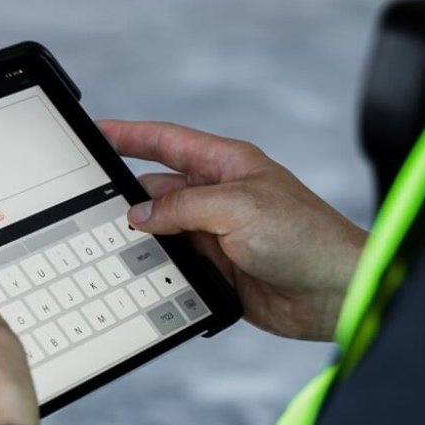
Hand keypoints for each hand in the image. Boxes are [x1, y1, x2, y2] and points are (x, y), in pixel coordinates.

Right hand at [98, 120, 366, 341]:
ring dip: (142, 238)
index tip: (96, 132)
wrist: (336, 292)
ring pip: (162, 230)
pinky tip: (143, 275)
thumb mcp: (237, 208)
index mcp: (226, 165)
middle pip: (158, 189)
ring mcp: (217, 234)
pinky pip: (176, 264)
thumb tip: (140, 215)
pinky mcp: (218, 270)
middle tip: (89, 202)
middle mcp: (218, 196)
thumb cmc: (306, 237)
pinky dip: (158, 269)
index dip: (129, 135)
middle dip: (127, 195)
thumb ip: (183, 207)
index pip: (166, 142)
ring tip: (111, 243)